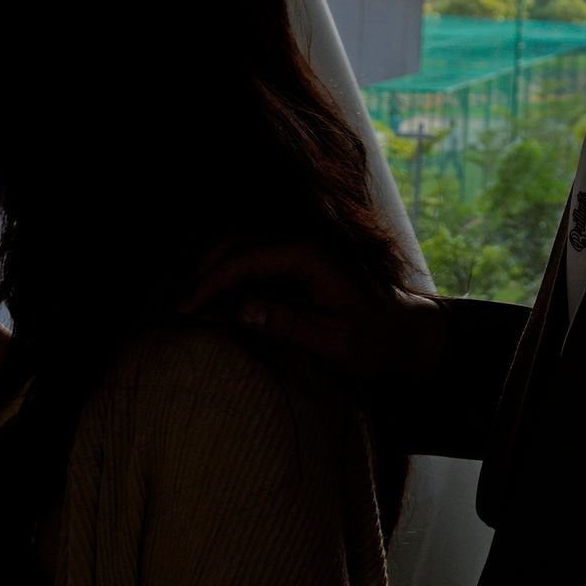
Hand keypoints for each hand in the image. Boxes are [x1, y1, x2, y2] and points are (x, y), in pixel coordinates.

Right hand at [185, 237, 448, 398]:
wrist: (405, 332)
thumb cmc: (376, 340)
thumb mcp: (336, 343)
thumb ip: (290, 325)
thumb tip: (241, 310)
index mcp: (311, 255)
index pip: (247, 257)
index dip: (212, 281)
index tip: (187, 309)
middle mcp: (303, 241)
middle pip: (235, 241)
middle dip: (202, 270)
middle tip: (179, 308)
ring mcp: (298, 247)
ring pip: (239, 242)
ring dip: (210, 266)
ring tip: (190, 302)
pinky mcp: (295, 260)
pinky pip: (251, 256)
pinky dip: (226, 271)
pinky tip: (212, 299)